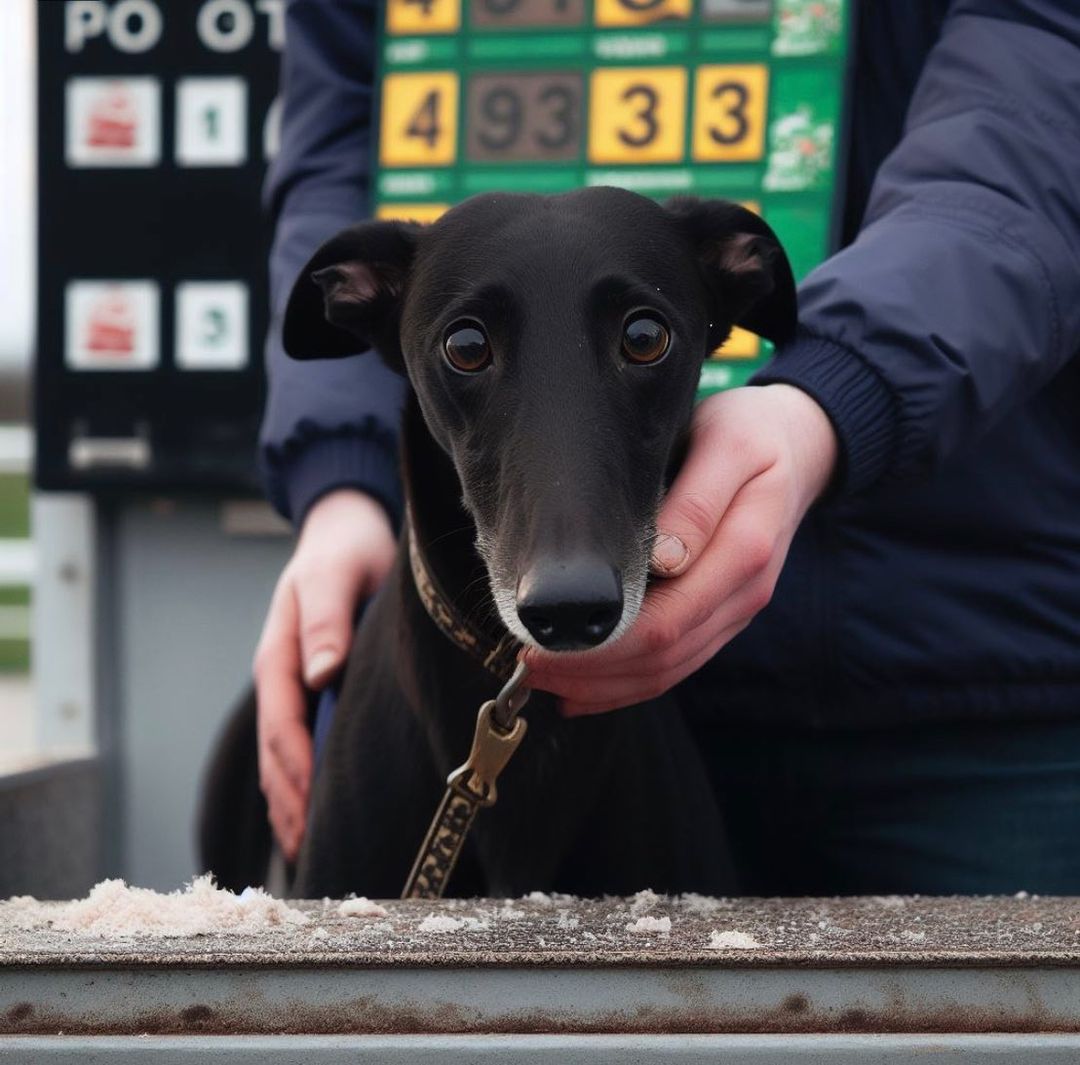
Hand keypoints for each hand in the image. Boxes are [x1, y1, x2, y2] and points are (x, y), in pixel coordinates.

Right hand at [252, 489, 396, 859]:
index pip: (283, 726)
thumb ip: (327, 620)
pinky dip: (303, 777)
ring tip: (308, 848)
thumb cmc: (343, 552)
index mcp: (281, 656)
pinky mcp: (314, 686)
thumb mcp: (334, 576)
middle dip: (289, 801)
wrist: (345, 531)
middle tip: (309, 853)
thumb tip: (321, 674)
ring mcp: (295, 684)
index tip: (312, 813)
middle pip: (277, 751)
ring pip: (283, 753)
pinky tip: (318, 804)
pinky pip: (300, 740)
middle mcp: (284, 676)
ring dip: (291, 799)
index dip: (296, 771)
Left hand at [522, 384, 837, 714]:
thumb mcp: (728, 446)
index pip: (666, 622)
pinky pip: (679, 662)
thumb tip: (662, 558)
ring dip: (606, 686)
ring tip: (547, 681)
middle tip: (530, 666)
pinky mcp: (723, 614)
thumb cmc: (751, 436)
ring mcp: (735, 610)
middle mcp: (742, 593)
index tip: (546, 643)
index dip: (602, 646)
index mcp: (743, 551)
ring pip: (670, 670)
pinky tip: (587, 689)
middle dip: (592, 672)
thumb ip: (697, 501)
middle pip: (663, 657)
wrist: (799, 446)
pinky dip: (630, 683)